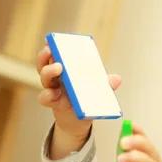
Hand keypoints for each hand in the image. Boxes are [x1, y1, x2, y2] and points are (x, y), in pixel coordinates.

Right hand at [37, 42, 121, 157]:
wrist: (80, 121)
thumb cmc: (86, 99)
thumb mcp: (98, 90)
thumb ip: (106, 84)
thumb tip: (116, 79)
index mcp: (65, 70)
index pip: (55, 55)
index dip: (51, 46)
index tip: (51, 40)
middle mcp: (56, 78)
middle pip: (44, 63)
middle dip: (45, 55)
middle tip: (51, 50)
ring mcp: (53, 89)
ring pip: (44, 77)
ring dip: (48, 71)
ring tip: (57, 68)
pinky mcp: (53, 103)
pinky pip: (45, 98)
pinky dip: (48, 95)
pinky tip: (53, 94)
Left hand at [117, 123, 161, 161]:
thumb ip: (128, 159)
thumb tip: (118, 150)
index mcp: (150, 156)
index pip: (145, 140)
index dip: (138, 132)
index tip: (129, 125)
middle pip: (149, 149)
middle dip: (136, 143)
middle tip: (122, 143)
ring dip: (135, 159)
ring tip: (120, 160)